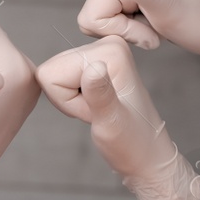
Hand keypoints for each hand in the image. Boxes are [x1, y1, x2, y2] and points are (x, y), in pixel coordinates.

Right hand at [36, 37, 199, 199]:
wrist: (147, 155)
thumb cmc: (133, 143)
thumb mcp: (112, 122)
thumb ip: (100, 94)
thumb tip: (93, 67)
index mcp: (111, 51)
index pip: (52, 72)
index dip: (67, 100)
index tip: (95, 111)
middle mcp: (106, 44)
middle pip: (52, 69)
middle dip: (68, 98)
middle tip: (97, 112)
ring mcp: (101, 53)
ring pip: (55, 74)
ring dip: (71, 100)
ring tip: (98, 111)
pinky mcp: (97, 63)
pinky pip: (62, 78)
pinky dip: (73, 99)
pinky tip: (95, 107)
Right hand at [78, 0, 199, 64]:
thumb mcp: (172, 9)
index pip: (91, 15)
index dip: (120, 31)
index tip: (151, 29)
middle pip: (94, 17)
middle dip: (123, 32)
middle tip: (155, 30)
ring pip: (102, 22)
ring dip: (129, 33)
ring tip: (157, 28)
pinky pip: (114, 22)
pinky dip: (134, 31)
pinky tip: (155, 26)